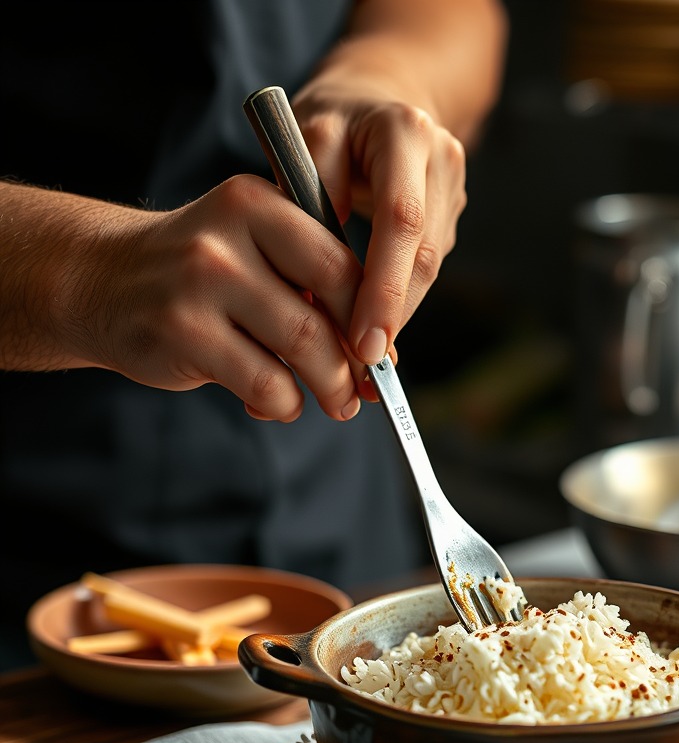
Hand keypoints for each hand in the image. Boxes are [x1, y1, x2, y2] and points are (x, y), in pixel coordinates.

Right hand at [66, 176, 371, 421]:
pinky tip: (278, 402)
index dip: (372, 318)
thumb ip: (311, 285)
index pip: (340, 264)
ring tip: (335, 403)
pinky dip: (284, 404)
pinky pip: (265, 384)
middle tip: (364, 388)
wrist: (100, 280)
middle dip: (355, 360)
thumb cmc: (201, 275)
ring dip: (329, 388)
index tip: (380, 353)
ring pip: (301, 348)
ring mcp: (200, 284)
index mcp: (258, 203)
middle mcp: (228, 236)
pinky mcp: (182, 333)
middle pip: (325, 310)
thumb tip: (380, 353)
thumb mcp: (254, 251)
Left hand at [291, 83, 467, 373]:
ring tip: (364, 366)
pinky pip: (425, 269)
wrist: (377, 96)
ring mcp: (454, 191)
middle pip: (425, 256)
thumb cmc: (333, 121)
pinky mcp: (451, 216)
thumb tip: (310, 295)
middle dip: (393, 316)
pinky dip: (398, 304)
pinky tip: (374, 332)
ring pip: (429, 271)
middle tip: (364, 369)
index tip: (362, 343)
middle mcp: (441, 160)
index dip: (384, 287)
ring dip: (397, 318)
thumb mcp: (303, 142)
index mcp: (405, 132)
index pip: (401, 220)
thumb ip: (307, 205)